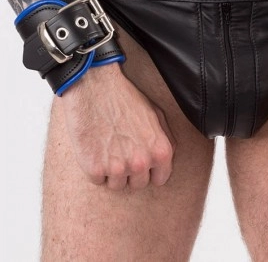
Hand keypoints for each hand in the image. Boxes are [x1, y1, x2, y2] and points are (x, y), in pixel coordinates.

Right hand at [61, 63, 175, 190]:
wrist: (95, 87)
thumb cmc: (126, 98)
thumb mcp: (155, 114)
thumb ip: (165, 139)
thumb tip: (168, 158)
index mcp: (160, 151)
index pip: (159, 179)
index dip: (149, 170)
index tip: (140, 161)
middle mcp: (141, 163)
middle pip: (137, 184)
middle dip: (130, 170)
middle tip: (120, 148)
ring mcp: (117, 168)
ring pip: (116, 185)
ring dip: (111, 170)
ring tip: (107, 145)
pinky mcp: (94, 168)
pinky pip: (97, 180)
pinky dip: (94, 167)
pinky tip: (95, 146)